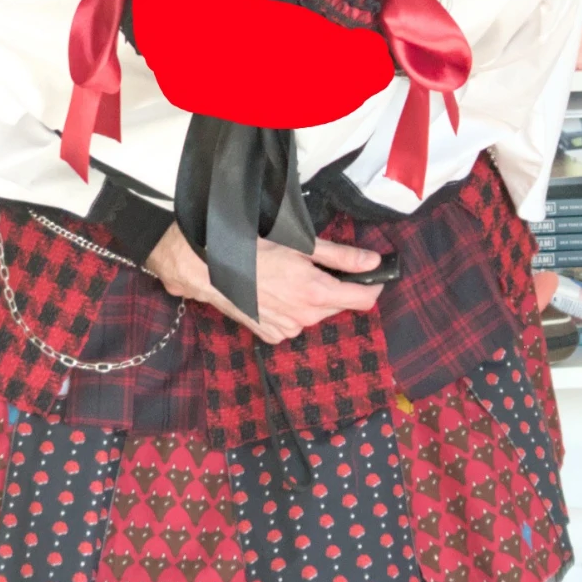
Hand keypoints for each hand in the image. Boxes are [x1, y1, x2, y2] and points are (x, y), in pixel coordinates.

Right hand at [145, 223, 383, 344]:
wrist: (207, 269)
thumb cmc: (251, 250)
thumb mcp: (301, 245)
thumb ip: (341, 257)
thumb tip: (373, 262)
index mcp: (316, 294)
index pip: (364, 300)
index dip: (374, 286)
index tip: (372, 274)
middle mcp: (305, 318)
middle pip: (338, 305)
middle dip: (336, 288)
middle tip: (315, 266)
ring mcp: (288, 330)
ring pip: (316, 314)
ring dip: (312, 298)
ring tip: (288, 278)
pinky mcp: (272, 335)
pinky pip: (294, 323)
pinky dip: (292, 310)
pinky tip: (274, 294)